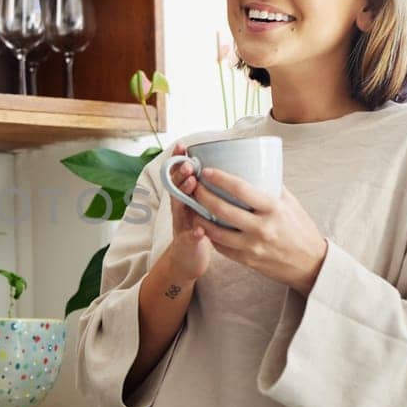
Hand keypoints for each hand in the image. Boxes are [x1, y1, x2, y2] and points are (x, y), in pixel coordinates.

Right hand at [162, 144, 212, 281]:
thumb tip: (229, 164)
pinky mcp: (187, 244)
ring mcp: (182, 226)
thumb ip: (209, 188)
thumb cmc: (201, 229)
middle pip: (177, 187)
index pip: (180, 175)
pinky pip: (190, 239)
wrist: (187, 260)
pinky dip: (194, 234)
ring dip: (185, 196)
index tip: (183, 145)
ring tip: (192, 184)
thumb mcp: (202, 206)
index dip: (179, 160)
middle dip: (181, 174)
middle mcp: (181, 209)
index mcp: (186, 198)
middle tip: (188, 164)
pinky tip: (199, 230)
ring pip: (181, 209)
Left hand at [181, 167, 328, 293]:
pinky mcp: (247, 260)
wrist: (310, 264)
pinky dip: (210, 235)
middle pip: (221, 209)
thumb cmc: (301, 229)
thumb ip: (271, 187)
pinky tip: (204, 225)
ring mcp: (253, 246)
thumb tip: (253, 167)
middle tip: (193, 186)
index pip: (241, 189)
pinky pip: (221, 247)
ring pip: (215, 231)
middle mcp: (262, 228)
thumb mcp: (291, 204)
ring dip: (199, 217)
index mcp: (274, 209)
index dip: (220, 178)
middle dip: (202, 196)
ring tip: (192, 206)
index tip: (207, 171)